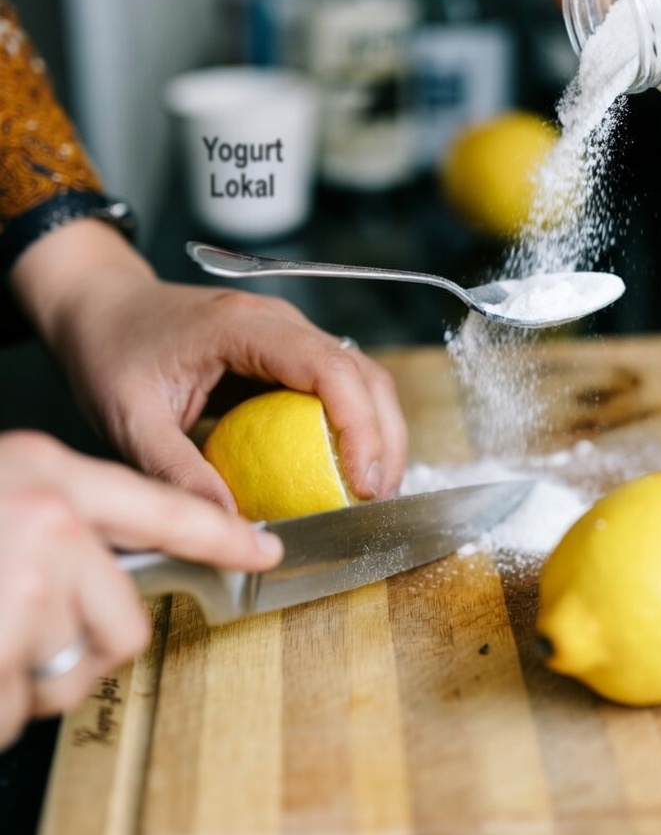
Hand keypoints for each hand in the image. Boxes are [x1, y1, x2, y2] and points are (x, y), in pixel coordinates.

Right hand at [0, 430, 281, 748]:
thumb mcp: (2, 502)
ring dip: (29, 677)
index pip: (159, 504)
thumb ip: (57, 530)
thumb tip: (104, 579)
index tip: (265, 550)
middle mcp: (51, 518)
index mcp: (48, 474)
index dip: (220, 531)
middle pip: (127, 617)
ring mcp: (29, 578)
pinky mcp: (8, 638)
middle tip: (23, 638)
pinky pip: (25, 702)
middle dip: (85, 649)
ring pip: (78, 668)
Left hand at [10, 222, 407, 509]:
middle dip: (384, 437)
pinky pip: (338, 385)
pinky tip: (346, 469)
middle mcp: (278, 321)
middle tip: (376, 498)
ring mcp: (287, 333)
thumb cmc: (112, 353)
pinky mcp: (286, 352)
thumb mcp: (130, 419)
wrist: (102, 309)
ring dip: (378, 432)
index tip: (362, 482)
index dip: (359, 425)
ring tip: (372, 490)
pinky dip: (354, 426)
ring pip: (361, 376)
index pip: (328, 367)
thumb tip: (232, 526)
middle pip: (362, 371)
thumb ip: (177, 471)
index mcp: (242, 326)